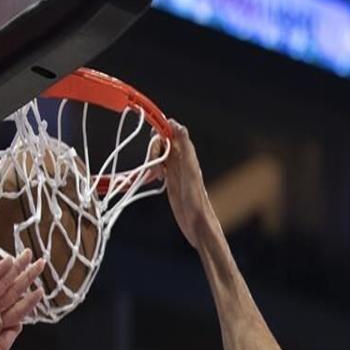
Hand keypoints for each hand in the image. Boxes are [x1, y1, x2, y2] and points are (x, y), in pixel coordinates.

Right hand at [0, 250, 44, 349]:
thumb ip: (6, 342)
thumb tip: (19, 326)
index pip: (18, 310)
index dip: (30, 299)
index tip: (43, 287)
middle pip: (11, 292)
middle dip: (25, 277)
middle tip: (39, 261)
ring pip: (0, 285)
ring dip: (12, 270)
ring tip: (26, 255)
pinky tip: (6, 263)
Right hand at [153, 120, 213, 247]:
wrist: (198, 224)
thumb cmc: (196, 201)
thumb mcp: (190, 171)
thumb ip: (185, 147)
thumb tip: (176, 124)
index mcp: (187, 154)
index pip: (171, 131)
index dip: (160, 129)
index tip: (151, 137)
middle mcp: (181, 160)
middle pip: (162, 142)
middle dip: (153, 150)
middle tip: (156, 169)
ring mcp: (175, 171)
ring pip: (158, 155)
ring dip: (150, 161)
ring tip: (153, 176)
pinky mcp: (171, 182)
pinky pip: (158, 168)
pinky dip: (150, 170)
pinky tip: (151, 180)